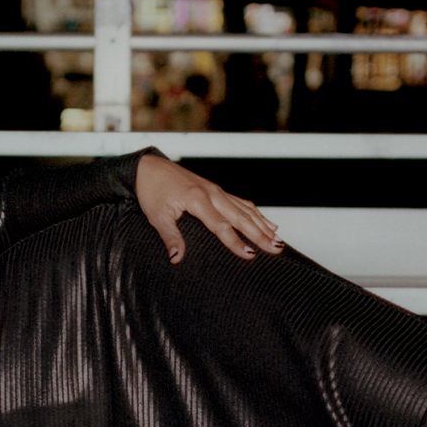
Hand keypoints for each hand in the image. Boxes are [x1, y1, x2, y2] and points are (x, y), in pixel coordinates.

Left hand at [134, 151, 281, 263]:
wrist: (148, 168)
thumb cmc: (151, 191)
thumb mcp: (156, 216)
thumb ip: (170, 237)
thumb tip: (177, 258)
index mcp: (198, 199)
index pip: (221, 226)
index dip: (236, 242)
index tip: (250, 255)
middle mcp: (212, 193)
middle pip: (240, 217)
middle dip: (260, 234)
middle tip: (276, 249)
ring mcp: (216, 190)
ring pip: (245, 209)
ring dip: (262, 224)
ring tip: (277, 239)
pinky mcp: (215, 189)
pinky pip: (240, 202)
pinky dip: (255, 213)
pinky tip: (266, 222)